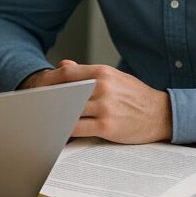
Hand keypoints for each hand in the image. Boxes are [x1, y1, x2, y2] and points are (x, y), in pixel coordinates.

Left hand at [22, 60, 171, 143]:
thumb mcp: (114, 77)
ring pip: (69, 111)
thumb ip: (87, 72)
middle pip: (64, 92)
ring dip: (54, 116)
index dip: (49, 80)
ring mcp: (105, 108)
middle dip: (48, 99)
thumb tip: (62, 65)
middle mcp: (103, 88)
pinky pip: (78, 129)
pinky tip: (58, 131)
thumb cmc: (135, 96)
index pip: (67, 73)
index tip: (38, 88)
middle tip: (33, 105)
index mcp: (103, 73)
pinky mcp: (107, 127)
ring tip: (42, 119)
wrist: (161, 114)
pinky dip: (65, 130)